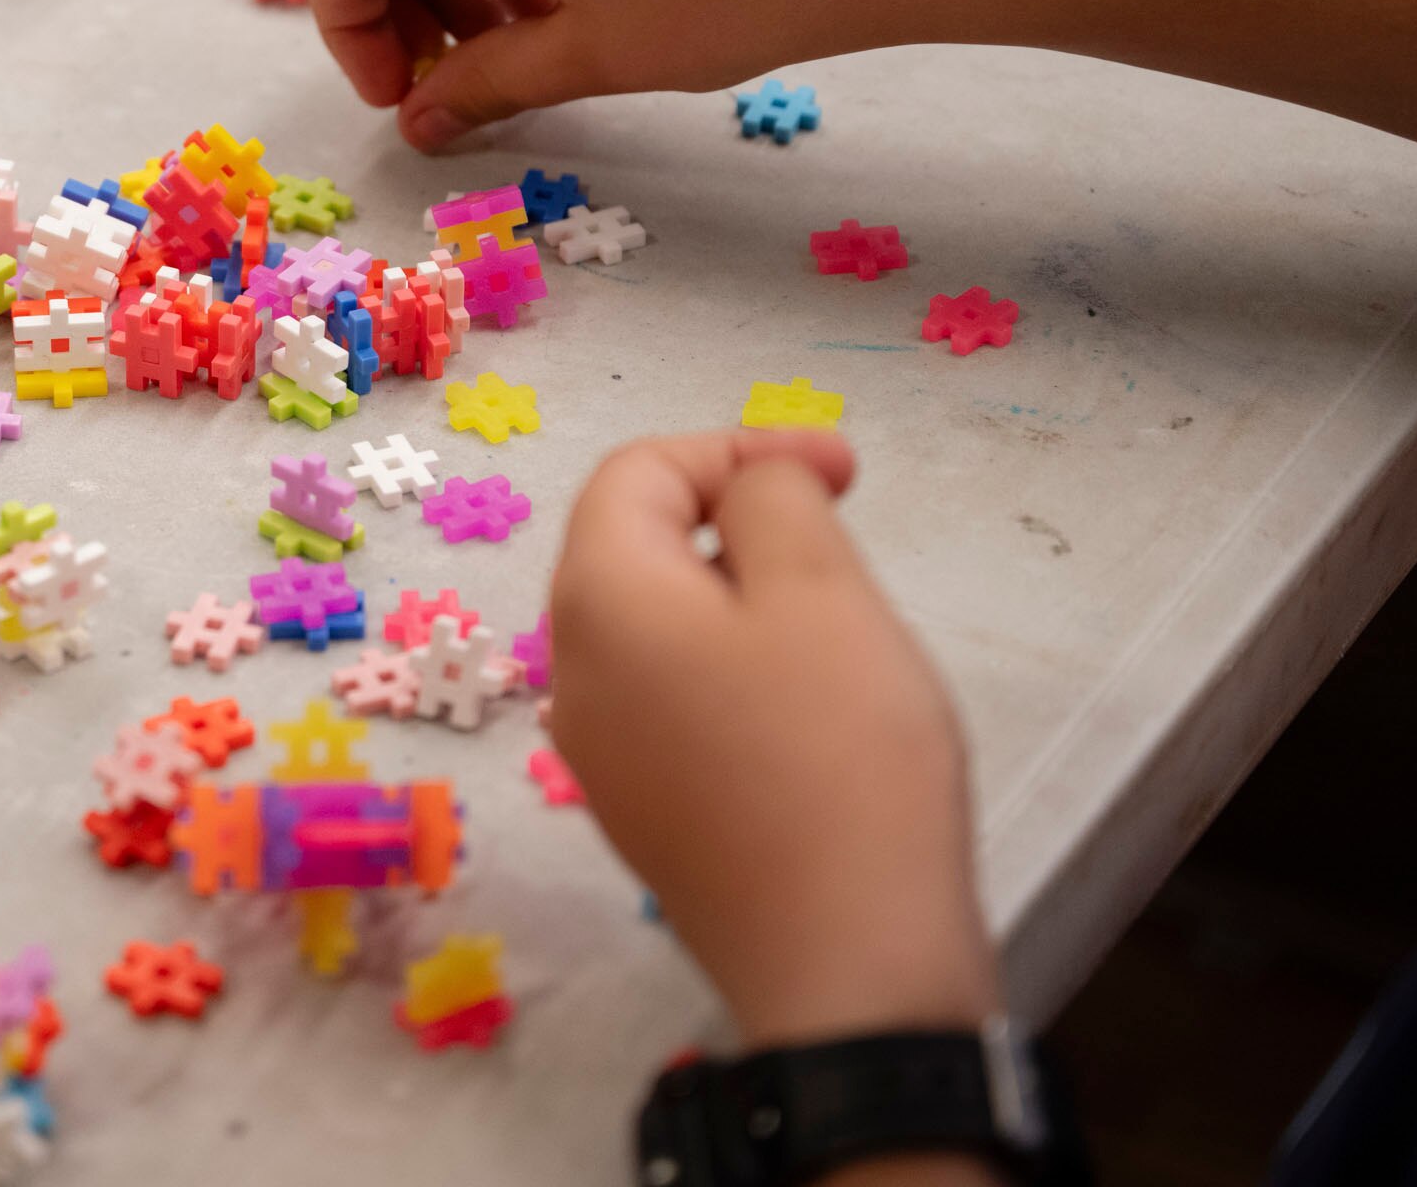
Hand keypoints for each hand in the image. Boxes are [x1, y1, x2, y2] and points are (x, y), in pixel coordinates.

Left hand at [548, 429, 1000, 1047]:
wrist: (845, 967)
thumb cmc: (838, 758)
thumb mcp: (820, 588)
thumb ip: (772, 501)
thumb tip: (747, 484)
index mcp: (595, 599)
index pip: (637, 471)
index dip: (741, 448)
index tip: (844, 471)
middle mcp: (570, 671)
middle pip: (637, 546)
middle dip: (737, 516)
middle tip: (843, 532)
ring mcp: (599, 753)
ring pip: (661, 627)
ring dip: (743, 596)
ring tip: (840, 621)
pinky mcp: (644, 813)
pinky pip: (674, 702)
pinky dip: (735, 671)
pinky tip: (812, 709)